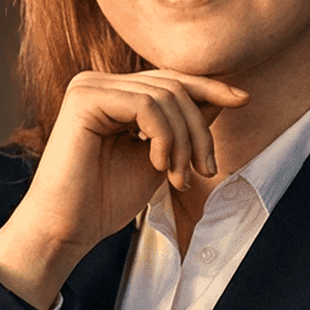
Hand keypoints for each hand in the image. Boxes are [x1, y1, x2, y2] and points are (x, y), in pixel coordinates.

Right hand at [0, 69, 248, 308]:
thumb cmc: (106, 199)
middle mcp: (98, 82)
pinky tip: (159, 166)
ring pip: (165, 95)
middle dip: (200, 129)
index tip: (242, 100)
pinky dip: (164, 137)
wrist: (66, 230)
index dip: (209, 88)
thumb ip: (184, 127)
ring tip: (180, 178)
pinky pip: (146, 105)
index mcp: (113, 93)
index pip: (171, 80)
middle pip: (173, 86)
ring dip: (184, 141)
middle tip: (206, 170)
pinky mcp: (85, 98)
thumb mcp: (160, 158)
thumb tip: (223, 96)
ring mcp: (90, 86)